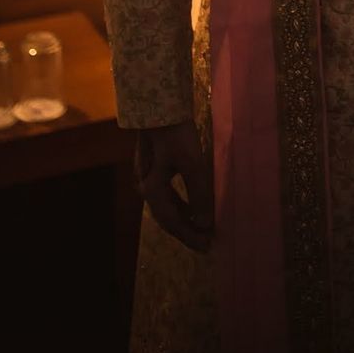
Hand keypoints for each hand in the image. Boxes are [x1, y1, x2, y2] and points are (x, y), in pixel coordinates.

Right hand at [136, 119, 213, 251]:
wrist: (159, 106)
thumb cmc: (176, 134)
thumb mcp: (192, 164)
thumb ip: (199, 195)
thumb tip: (205, 224)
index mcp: (153, 190)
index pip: (172, 223)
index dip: (190, 236)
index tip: (207, 246)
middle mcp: (146, 188)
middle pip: (167, 218)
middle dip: (187, 230)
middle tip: (206, 241)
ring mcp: (147, 178)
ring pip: (166, 207)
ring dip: (184, 218)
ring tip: (202, 227)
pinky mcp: (153, 168)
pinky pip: (167, 195)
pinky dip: (181, 204)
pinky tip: (192, 206)